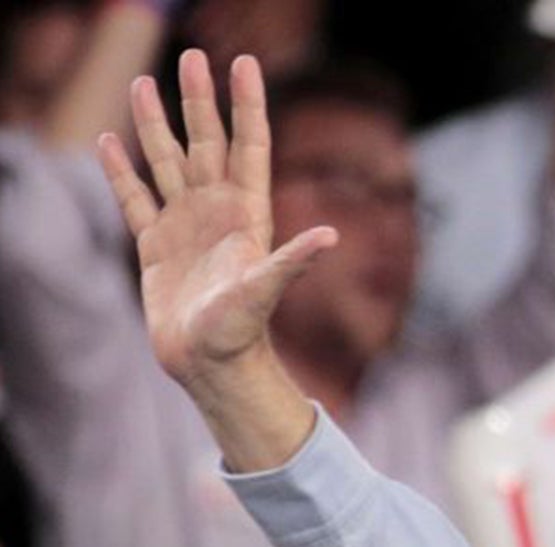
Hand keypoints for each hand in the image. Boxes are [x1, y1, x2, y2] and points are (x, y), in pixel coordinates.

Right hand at [96, 51, 336, 391]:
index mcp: (247, 215)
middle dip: (199, 100)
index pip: (249, 146)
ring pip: (166, 161)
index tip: (244, 64)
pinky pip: (134, 198)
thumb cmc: (242, 332)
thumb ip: (294, 260)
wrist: (211, 366)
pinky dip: (120, 171)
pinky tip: (108, 142)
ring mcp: (184, 226)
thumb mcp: (267, 291)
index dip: (247, 106)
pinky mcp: (155, 246)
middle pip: (206, 142)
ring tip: (142, 82)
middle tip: (192, 56)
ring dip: (154, 124)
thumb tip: (330, 236)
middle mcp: (216, 213)